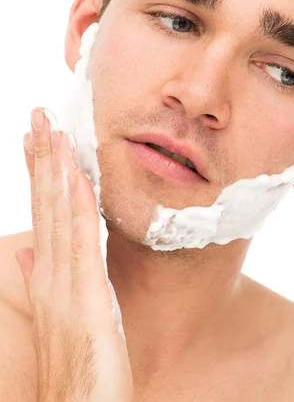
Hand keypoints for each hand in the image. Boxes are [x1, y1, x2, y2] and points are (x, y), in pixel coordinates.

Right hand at [16, 107, 133, 400]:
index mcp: (48, 271)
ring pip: (58, 213)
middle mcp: (50, 270)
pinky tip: (77, 177)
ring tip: (51, 130)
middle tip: (38, 114)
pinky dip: (77, 206)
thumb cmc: (76, 359)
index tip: (35, 136)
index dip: (38, 170)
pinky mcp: (86, 296)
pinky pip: (81, 242)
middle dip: (42, 156)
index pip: (41, 209)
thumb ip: (43, 276)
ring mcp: (65, 282)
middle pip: (44, 202)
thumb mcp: (61, 311)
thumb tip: (26, 250)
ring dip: (55, 169)